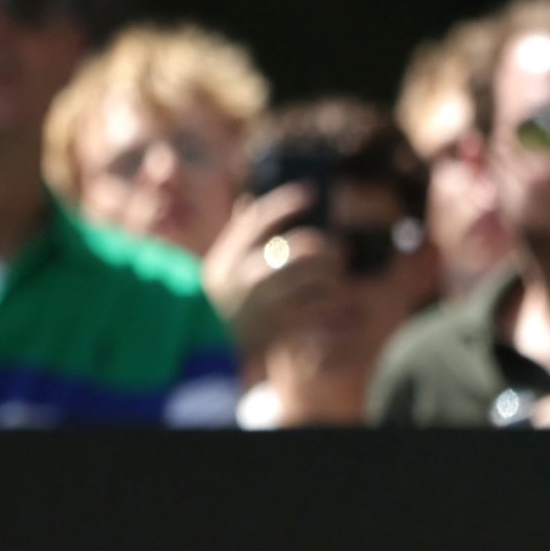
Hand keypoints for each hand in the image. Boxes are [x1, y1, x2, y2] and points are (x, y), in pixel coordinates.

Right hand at [201, 184, 339, 347]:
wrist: (212, 356)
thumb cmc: (220, 304)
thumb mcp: (218, 269)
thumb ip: (235, 236)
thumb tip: (248, 200)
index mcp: (227, 260)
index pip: (260, 220)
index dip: (288, 202)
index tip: (311, 193)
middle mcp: (246, 279)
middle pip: (301, 249)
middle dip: (325, 246)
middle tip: (336, 249)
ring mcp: (267, 306)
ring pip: (321, 280)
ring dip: (333, 277)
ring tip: (332, 278)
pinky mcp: (287, 330)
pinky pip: (326, 311)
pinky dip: (337, 306)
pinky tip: (335, 305)